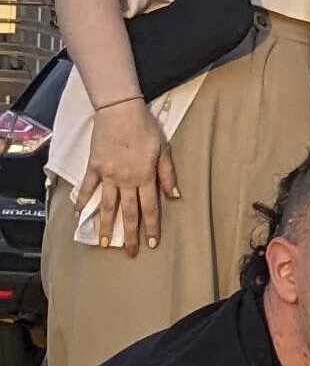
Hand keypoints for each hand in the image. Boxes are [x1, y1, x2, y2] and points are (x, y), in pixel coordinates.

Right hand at [77, 100, 176, 254]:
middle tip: (130, 253)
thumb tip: (174, 195)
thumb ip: (168, 174)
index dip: (151, 227)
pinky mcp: (94, 168)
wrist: (120, 112)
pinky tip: (79, 216)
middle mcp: (126, 180)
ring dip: (105, 226)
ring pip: (106, 206)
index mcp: (145, 176)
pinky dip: (83, 202)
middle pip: (129, 212)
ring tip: (103, 244)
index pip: (150, 207)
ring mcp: (108, 175)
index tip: (151, 243)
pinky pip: (88, 188)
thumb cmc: (146, 128)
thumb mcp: (164, 149)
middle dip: (130, 234)